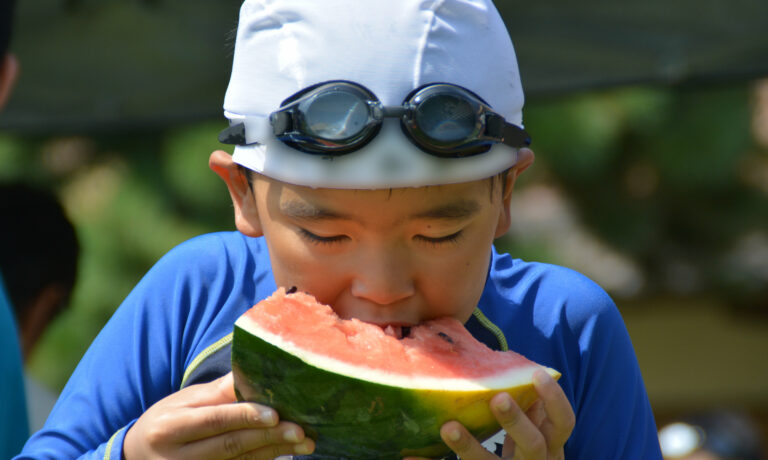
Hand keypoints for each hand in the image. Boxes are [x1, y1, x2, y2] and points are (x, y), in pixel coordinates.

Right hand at [123, 372, 314, 458]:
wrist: (137, 457)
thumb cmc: (166, 421)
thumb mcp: (184, 401)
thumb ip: (218, 392)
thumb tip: (252, 372)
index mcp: (172, 427)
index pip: (215, 421)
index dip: (246, 416)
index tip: (276, 413)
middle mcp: (180, 456)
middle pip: (231, 445)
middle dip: (269, 438)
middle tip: (300, 431)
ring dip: (274, 452)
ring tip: (304, 443)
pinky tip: (286, 455)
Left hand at [405, 370, 573, 459]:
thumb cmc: (522, 448)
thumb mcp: (533, 430)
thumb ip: (526, 405)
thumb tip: (506, 361)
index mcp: (551, 445)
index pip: (564, 423)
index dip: (554, 400)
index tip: (536, 374)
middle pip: (533, 445)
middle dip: (516, 422)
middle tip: (497, 398)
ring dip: (469, 447)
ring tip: (447, 427)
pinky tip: (409, 458)